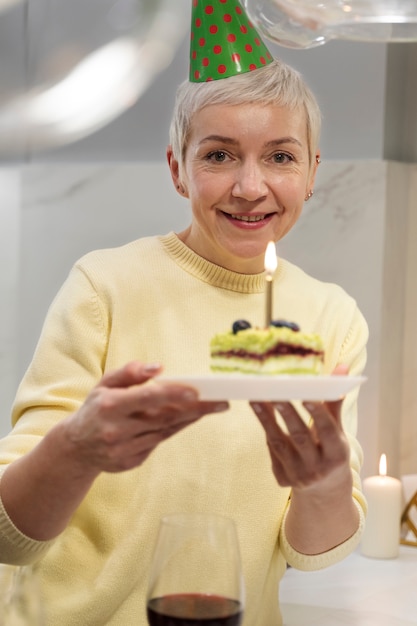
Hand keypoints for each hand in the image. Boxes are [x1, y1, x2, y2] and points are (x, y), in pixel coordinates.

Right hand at [64, 361, 228, 473]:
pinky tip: (188, 419)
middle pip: (164, 417)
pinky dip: (174, 429)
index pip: (147, 398)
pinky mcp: (131, 462)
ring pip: (165, 431)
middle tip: (221, 401)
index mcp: (111, 405)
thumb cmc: (96, 408)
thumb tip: (159, 367)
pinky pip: (158, 443)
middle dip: (196, 409)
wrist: (76, 448)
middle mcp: (118, 429)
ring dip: (190, 419)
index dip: (172, 394)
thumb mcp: (105, 384)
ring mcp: (124, 449)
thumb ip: (130, 372)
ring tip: (212, 407)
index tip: (196, 390)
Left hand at [250, 365, 350, 490]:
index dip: (317, 413)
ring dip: (267, 420)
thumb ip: (334, 402)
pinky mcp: (282, 479)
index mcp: (337, 454)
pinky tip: (259, 411)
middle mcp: (318, 468)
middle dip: (287, 414)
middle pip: (300, 437)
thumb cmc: (331, 450)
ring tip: (256, 398)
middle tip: (274, 393)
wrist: (323, 490)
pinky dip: (267, 430)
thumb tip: (341, 367)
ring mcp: (298, 476)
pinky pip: (272, 451)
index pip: (327, 431)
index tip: (306, 395)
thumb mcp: (337, 431)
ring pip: (279, 443)